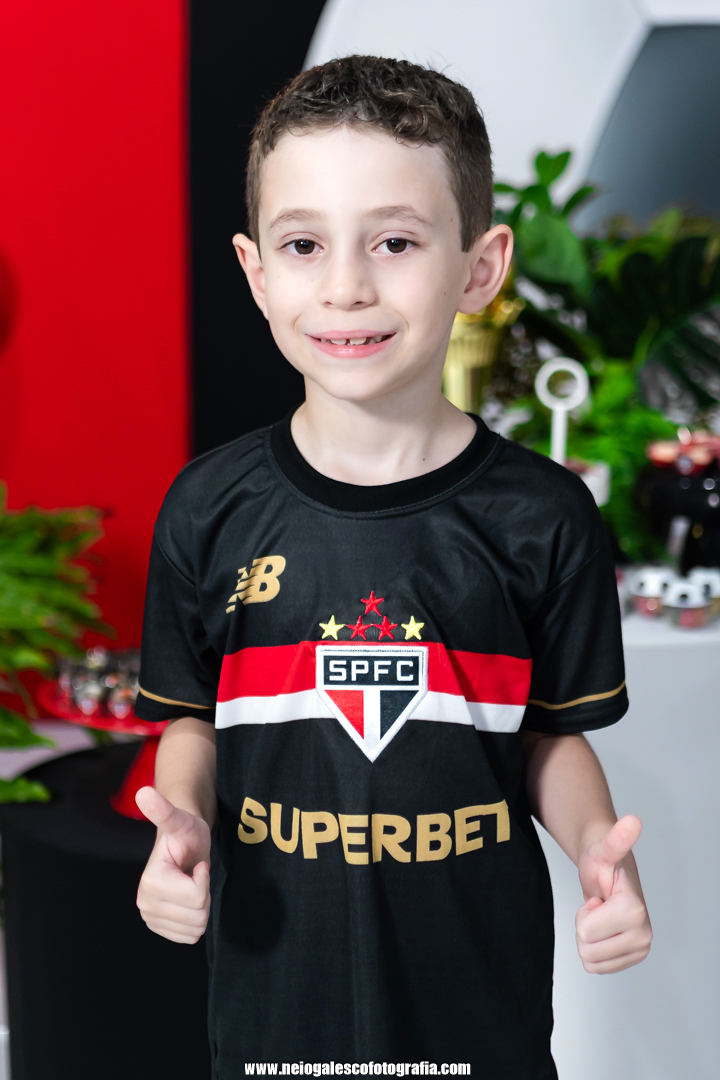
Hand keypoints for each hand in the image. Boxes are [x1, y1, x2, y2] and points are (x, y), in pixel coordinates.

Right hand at [135, 786, 210, 943]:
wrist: (183, 847)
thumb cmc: (186, 833)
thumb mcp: (182, 821)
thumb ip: (164, 811)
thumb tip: (143, 792)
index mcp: (150, 882)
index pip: (196, 897)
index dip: (203, 878)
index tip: (194, 864)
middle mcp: (145, 904)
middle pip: (197, 916)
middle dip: (204, 894)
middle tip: (194, 875)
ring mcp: (151, 918)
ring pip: (196, 928)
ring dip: (201, 907)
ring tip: (191, 885)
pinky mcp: (160, 928)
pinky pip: (190, 937)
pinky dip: (195, 919)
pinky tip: (188, 899)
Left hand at [575, 815, 651, 973]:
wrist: (608, 874)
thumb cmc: (602, 862)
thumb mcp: (602, 850)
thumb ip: (616, 839)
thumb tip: (632, 821)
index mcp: (635, 911)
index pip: (584, 932)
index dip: (584, 912)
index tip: (600, 897)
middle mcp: (644, 934)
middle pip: (586, 949)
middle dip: (585, 925)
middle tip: (599, 906)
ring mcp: (641, 949)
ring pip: (590, 961)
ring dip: (589, 936)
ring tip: (601, 915)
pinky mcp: (633, 959)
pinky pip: (596, 968)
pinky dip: (594, 949)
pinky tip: (604, 929)